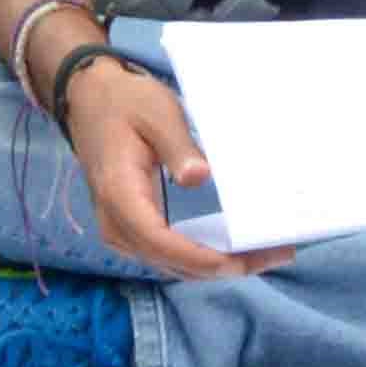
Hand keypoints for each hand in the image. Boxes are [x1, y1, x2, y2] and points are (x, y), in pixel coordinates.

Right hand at [60, 55, 272, 279]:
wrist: (89, 100)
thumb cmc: (125, 103)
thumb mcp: (157, 114)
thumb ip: (178, 147)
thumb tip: (199, 178)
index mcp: (119, 194)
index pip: (159, 241)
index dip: (201, 258)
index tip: (243, 259)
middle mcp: (116, 222)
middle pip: (171, 261)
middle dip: (224, 266)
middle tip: (276, 254)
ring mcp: (122, 230)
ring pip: (172, 264)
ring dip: (217, 266)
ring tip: (265, 254)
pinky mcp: (132, 229)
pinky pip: (168, 255)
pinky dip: (202, 257)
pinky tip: (235, 248)